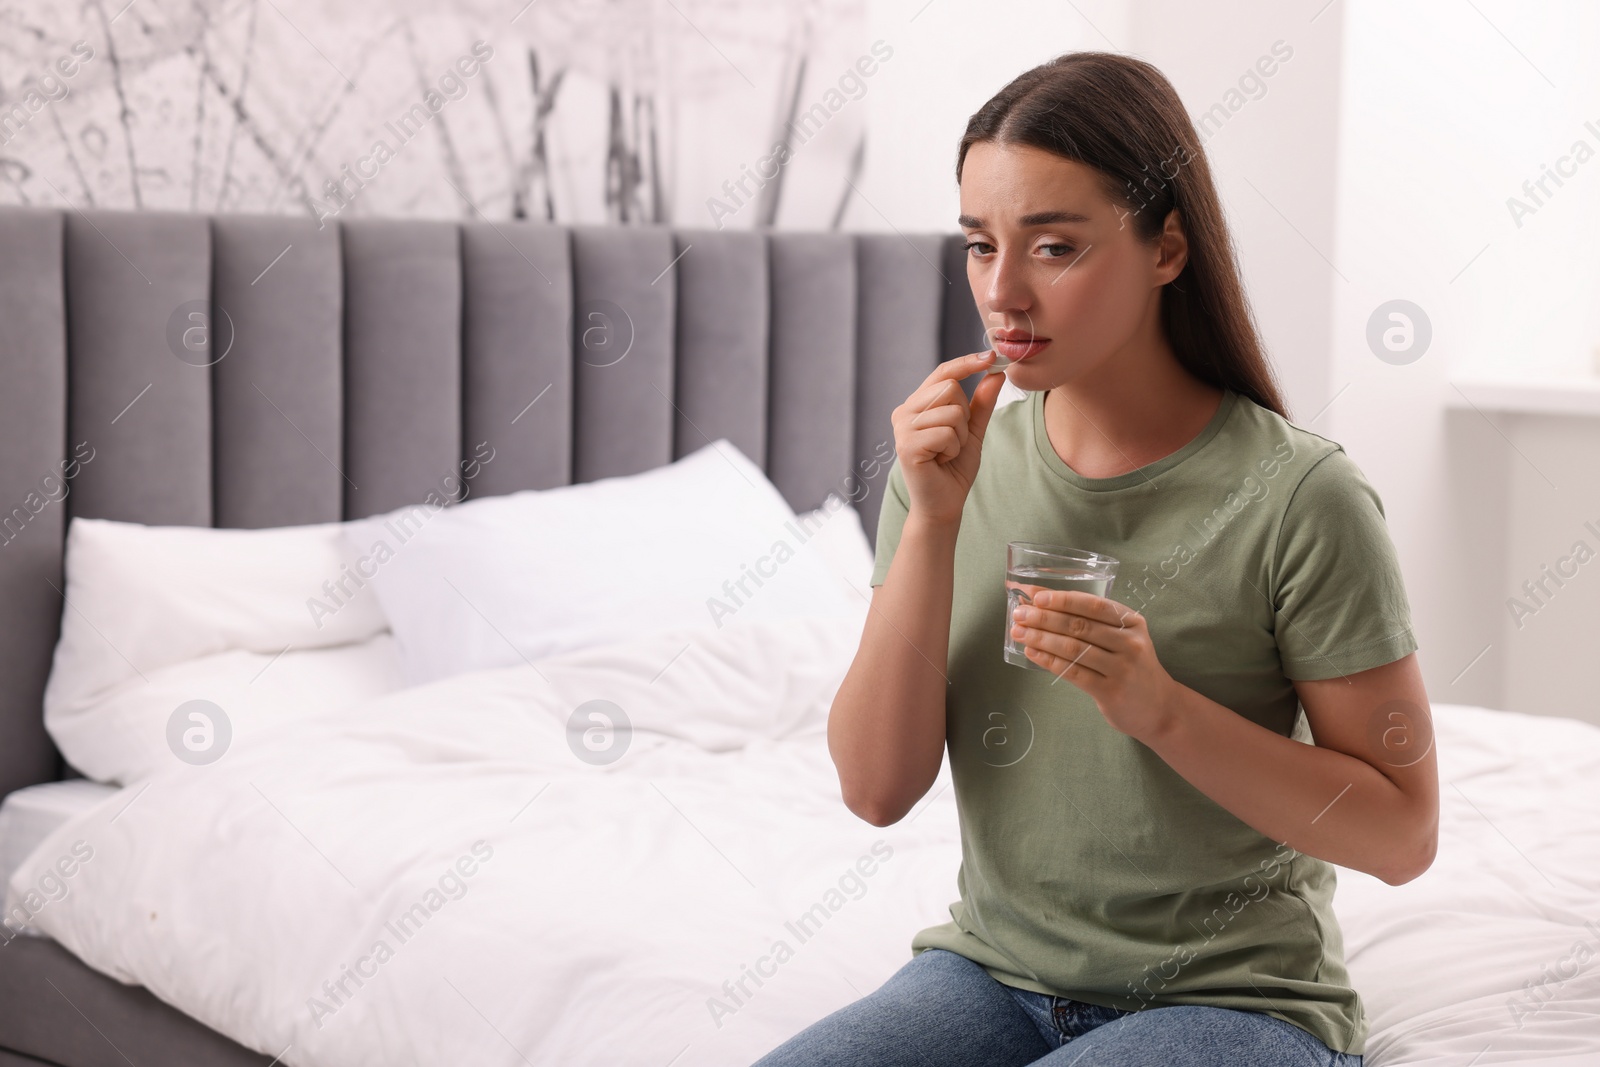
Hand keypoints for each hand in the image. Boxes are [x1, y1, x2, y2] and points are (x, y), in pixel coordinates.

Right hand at [891, 350, 1007, 526]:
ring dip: (960, 436)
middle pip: (950, 388)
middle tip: (953, 442)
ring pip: (952, 411)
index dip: (967, 362)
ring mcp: (902, 428)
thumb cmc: (953, 469)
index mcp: (916, 405)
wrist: (943, 504)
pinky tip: (941, 461)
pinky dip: (953, 449)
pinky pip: (946, 432)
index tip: (991, 356)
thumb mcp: (973, 431)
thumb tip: (996, 373)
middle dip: (964, 416)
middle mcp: (904, 412)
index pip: (942, 373)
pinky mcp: (907, 445)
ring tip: (946, 453)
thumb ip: (981, 403)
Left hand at [1009, 589, 1179, 743]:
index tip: (1036, 596)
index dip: (1062, 599)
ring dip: (1041, 638)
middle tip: (1019, 614)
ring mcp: (1121, 669)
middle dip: (1044, 617)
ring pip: (1073, 648)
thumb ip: (1092, 621)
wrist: (1160, 709)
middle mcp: (1130, 643)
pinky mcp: (1110, 692)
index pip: (1093, 605)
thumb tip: (1043, 599)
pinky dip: (1048, 660)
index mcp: (1132, 623)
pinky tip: (1032, 652)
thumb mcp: (1125, 638)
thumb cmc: (1133, 667)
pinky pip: (1072, 672)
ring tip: (1019, 632)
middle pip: (1079, 626)